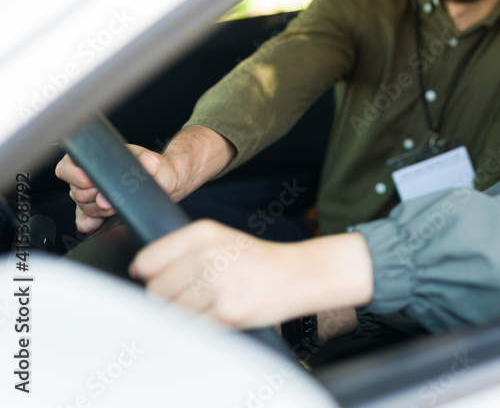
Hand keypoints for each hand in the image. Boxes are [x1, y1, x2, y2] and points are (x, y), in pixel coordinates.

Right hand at [57, 145, 180, 233]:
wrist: (166, 184)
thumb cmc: (159, 170)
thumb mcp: (157, 164)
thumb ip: (148, 163)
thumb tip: (137, 170)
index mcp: (99, 158)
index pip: (69, 166)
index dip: (77, 176)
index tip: (93, 184)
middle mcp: (92, 175)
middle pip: (75, 191)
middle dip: (93, 197)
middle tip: (112, 198)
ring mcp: (93, 194)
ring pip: (82, 206)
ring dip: (97, 210)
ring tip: (116, 206)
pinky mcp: (98, 210)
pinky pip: (84, 221)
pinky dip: (90, 224)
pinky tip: (99, 223)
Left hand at [131, 220, 374, 329]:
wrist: (299, 274)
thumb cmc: (256, 261)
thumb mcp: (218, 240)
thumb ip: (179, 251)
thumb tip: (139, 273)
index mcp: (203, 232)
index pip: (148, 260)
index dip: (151, 275)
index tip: (165, 280)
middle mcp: (209, 254)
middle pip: (155, 290)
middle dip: (169, 298)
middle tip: (197, 294)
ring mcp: (218, 284)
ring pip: (171, 312)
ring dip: (185, 314)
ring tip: (211, 303)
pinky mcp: (227, 312)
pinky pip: (191, 328)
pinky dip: (200, 327)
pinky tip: (220, 314)